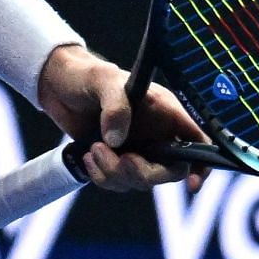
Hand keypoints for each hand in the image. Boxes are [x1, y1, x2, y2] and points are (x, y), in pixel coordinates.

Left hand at [36, 45, 209, 192]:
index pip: (197, 140)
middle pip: (169, 170)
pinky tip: (87, 156)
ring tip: (93, 150)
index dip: (201, 165)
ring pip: (140, 180)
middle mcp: (155, 134)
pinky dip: (102, 177)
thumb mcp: (102, 80)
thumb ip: (115, 106)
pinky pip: (117, 183)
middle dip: (145, 172)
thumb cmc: (86, 74)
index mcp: (164, 111)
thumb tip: (118, 140)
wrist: (57, 85)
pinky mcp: (114, 160)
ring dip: (115, 173)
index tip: (191, 184)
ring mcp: (136, 149)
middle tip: (123, 160)